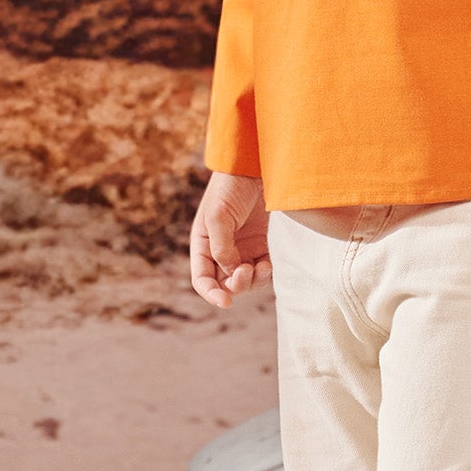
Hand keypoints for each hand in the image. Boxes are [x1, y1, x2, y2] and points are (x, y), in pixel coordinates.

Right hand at [190, 171, 271, 308]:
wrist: (255, 167)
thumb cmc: (230, 188)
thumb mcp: (219, 216)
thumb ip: (221, 246)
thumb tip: (230, 271)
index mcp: (203, 245)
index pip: (202, 279)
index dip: (211, 294)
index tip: (226, 303)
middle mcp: (220, 251)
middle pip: (224, 284)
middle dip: (235, 285)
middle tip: (246, 271)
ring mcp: (241, 249)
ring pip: (244, 281)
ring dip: (252, 281)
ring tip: (262, 267)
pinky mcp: (259, 245)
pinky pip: (261, 270)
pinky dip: (265, 273)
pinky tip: (268, 265)